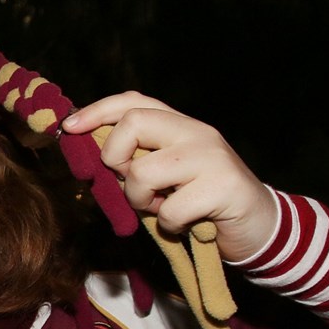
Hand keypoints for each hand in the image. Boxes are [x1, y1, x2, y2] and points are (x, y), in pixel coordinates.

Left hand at [63, 91, 278, 260]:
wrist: (260, 227)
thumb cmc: (201, 203)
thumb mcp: (166, 175)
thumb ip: (136, 160)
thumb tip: (88, 153)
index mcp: (179, 125)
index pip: (133, 101)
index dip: (96, 111)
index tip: (69, 128)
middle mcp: (196, 132)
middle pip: (133, 123)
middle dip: (114, 158)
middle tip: (129, 183)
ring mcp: (212, 156)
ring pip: (143, 172)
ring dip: (140, 200)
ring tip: (160, 207)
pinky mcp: (224, 186)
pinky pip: (170, 209)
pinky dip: (168, 224)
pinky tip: (186, 223)